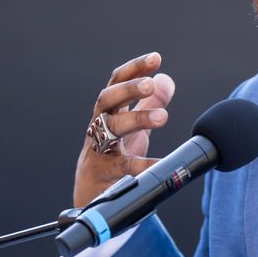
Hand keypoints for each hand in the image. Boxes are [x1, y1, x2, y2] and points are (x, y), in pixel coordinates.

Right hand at [74, 52, 174, 206]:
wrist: (91, 198)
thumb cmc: (112, 158)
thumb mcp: (132, 128)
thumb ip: (149, 104)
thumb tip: (166, 79)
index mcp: (107, 112)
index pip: (116, 83)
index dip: (134, 69)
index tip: (155, 58)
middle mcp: (98, 126)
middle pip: (106, 100)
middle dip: (127, 90)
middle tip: (150, 84)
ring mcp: (97, 149)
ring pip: (111, 129)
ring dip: (136, 119)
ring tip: (163, 117)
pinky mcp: (102, 174)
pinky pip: (122, 167)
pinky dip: (142, 163)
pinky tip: (161, 162)